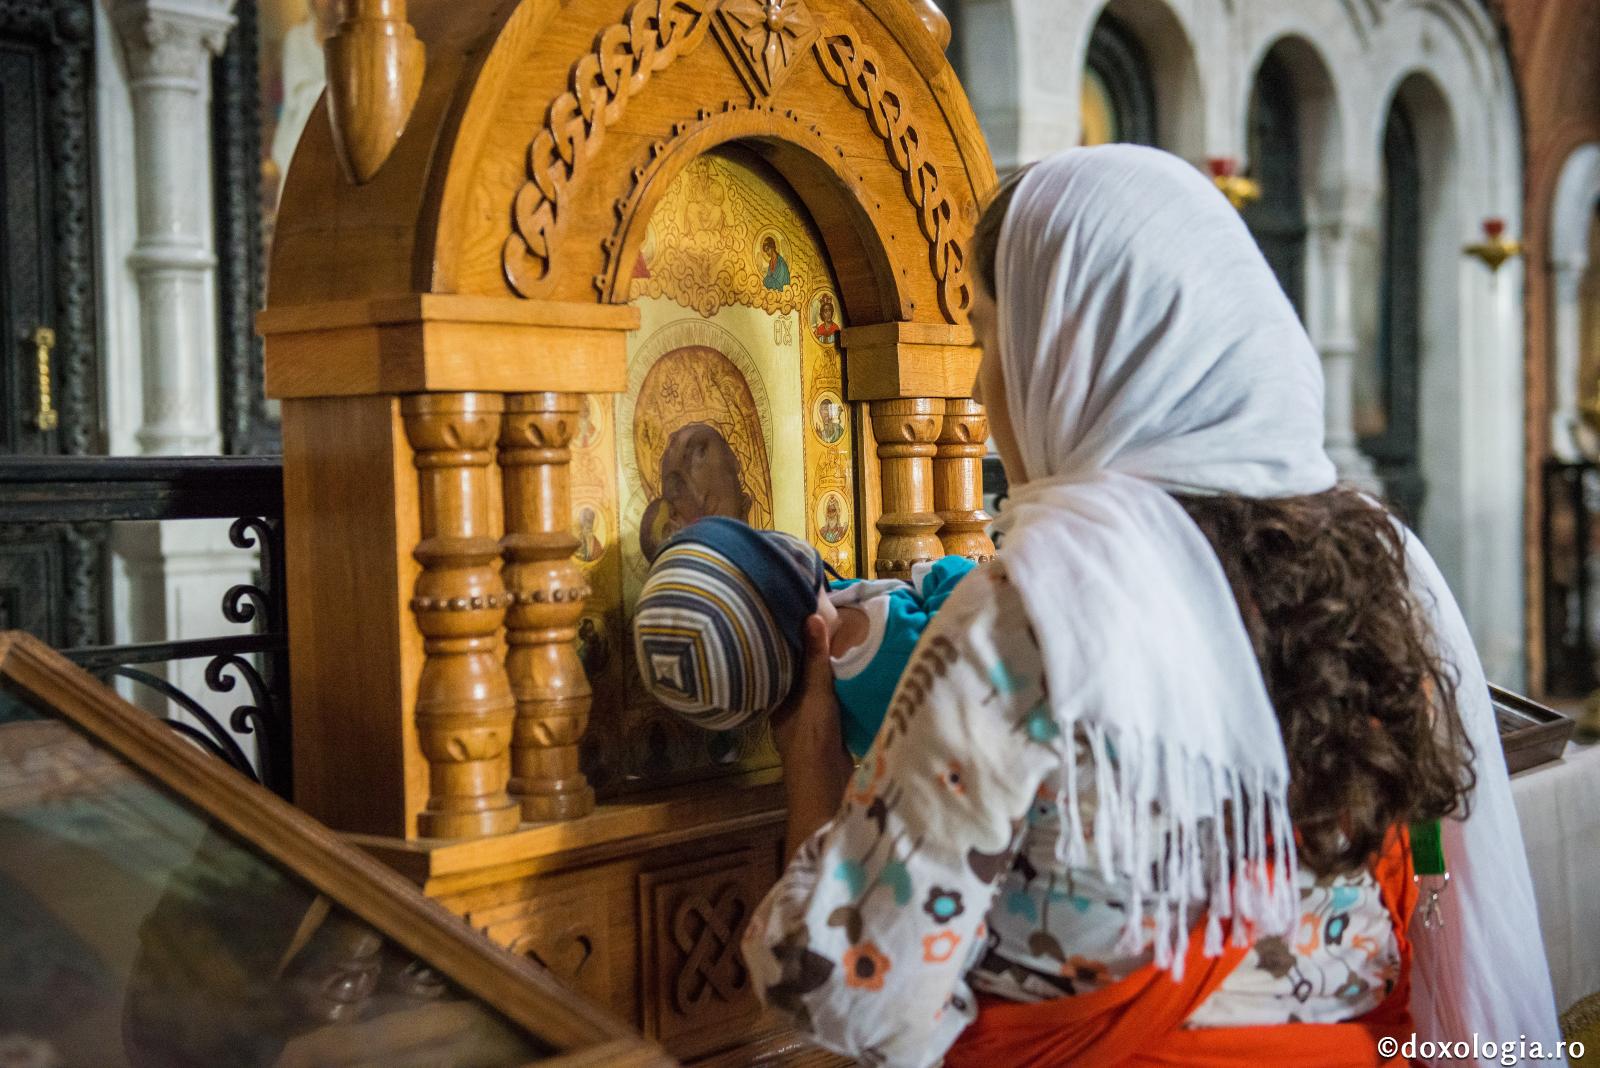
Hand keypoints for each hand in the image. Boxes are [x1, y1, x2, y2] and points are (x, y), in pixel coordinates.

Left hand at [770, 615, 852, 859]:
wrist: (827, 786)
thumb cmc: (812, 739)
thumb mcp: (815, 694)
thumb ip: (816, 659)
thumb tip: (812, 615)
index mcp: (777, 700)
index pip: (782, 664)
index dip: (792, 642)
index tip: (803, 615)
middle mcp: (790, 710)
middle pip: (801, 676)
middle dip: (813, 655)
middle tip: (828, 621)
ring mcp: (810, 722)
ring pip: (818, 689)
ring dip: (829, 672)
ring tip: (844, 639)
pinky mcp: (830, 731)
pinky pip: (835, 702)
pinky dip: (842, 688)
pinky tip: (854, 672)